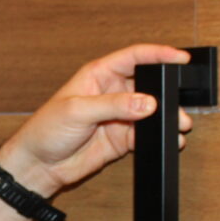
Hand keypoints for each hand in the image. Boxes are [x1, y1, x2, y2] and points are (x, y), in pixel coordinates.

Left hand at [0, 44, 192, 195]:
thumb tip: (147, 102)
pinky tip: (169, 139)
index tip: (180, 59)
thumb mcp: (77, 111)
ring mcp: (119, 116)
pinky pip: (147, 134)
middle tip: (180, 103)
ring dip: (167, 117)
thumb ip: (114, 105)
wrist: (39, 165)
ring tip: (179, 124)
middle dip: (168, 92)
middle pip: (149, 85)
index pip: (135, 57)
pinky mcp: (122, 138)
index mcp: (99, 75)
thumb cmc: (46, 130)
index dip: (159, 55)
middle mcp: (112, 93)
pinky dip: (160, 136)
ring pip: (152, 112)